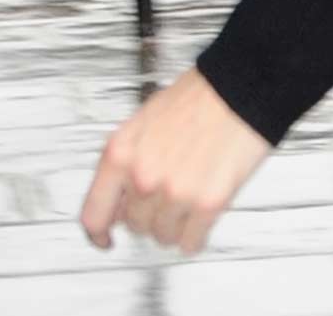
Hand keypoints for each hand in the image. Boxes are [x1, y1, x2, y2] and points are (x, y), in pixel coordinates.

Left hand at [80, 66, 269, 253]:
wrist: (238, 88)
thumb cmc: (196, 97)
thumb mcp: (144, 122)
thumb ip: (126, 162)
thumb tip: (118, 200)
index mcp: (121, 152)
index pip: (94, 214)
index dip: (99, 232)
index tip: (105, 238)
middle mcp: (143, 176)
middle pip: (134, 226)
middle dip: (149, 214)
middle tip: (166, 193)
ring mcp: (174, 193)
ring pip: (162, 237)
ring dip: (174, 224)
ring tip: (188, 197)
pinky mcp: (207, 204)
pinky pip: (190, 243)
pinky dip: (196, 234)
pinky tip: (201, 212)